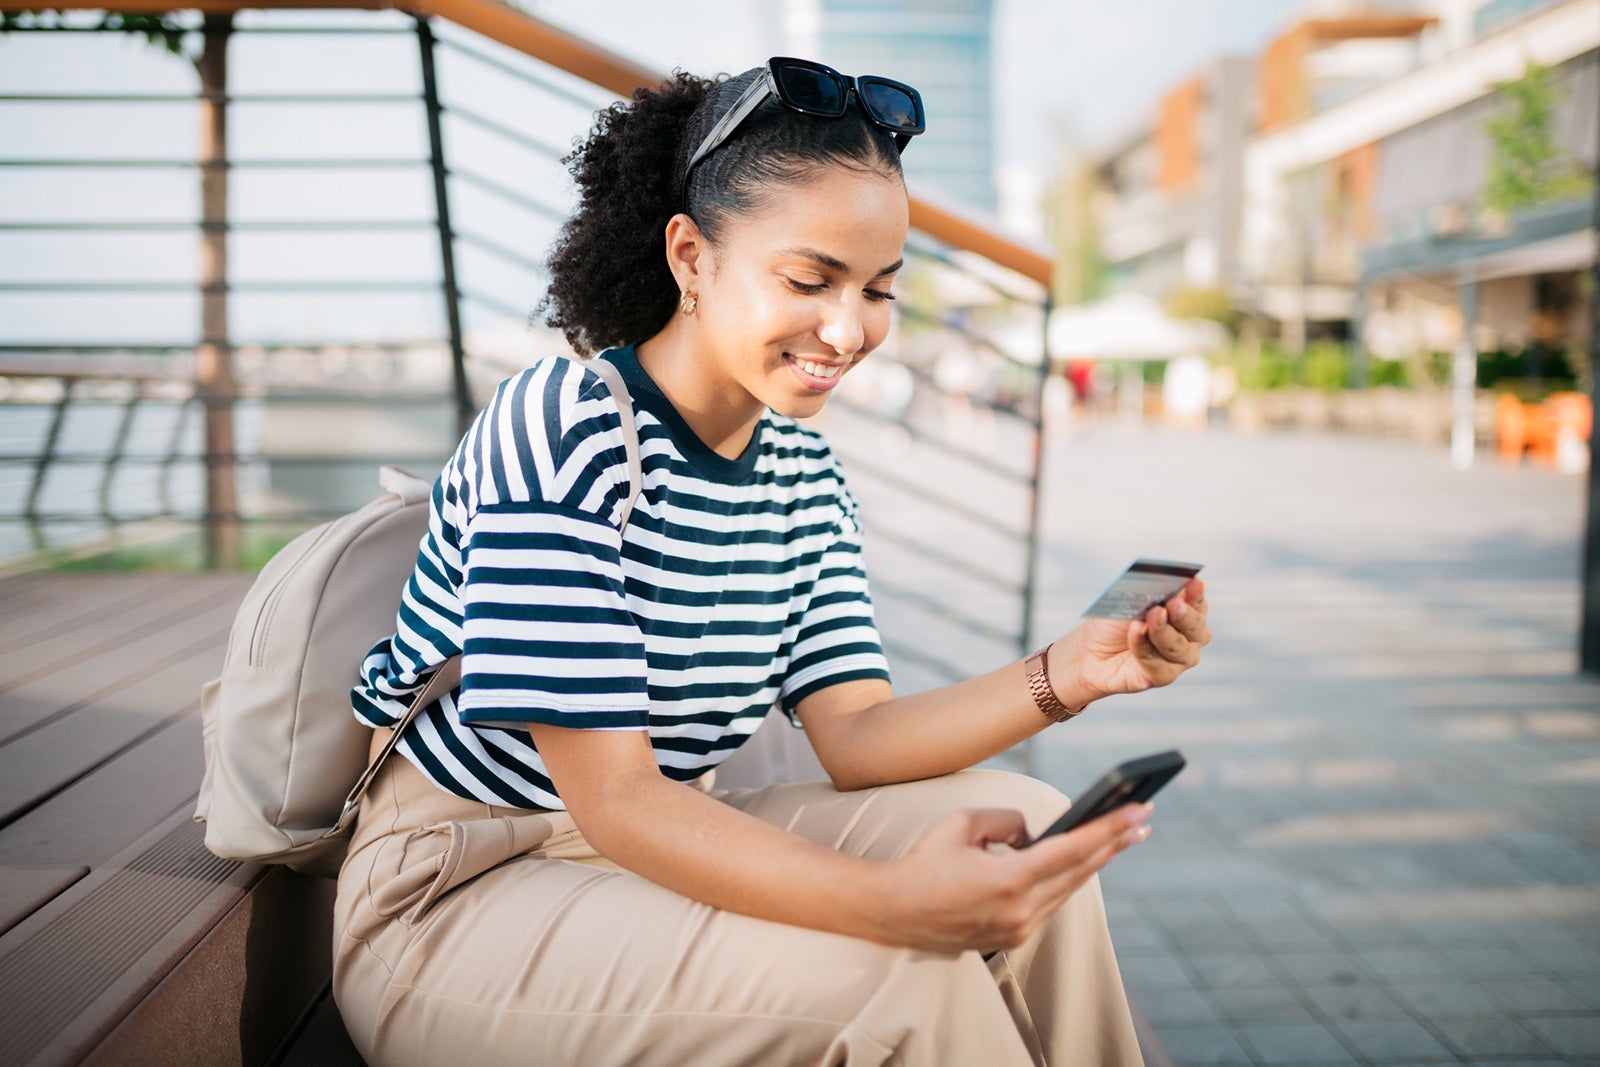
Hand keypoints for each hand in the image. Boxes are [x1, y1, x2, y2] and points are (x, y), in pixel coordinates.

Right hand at [867, 803, 1152, 953]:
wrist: (894, 911)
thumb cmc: (925, 861)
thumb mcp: (963, 823)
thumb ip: (1008, 820)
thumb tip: (1034, 833)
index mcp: (1009, 880)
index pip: (1071, 850)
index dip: (1109, 829)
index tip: (1138, 812)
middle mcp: (1020, 910)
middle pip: (1080, 872)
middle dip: (1115, 842)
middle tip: (1144, 819)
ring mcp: (1018, 928)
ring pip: (1069, 889)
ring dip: (1097, 862)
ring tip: (1124, 838)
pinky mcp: (1013, 936)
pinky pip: (1050, 902)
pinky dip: (1069, 879)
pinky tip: (1084, 862)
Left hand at [1063, 577, 1209, 702]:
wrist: (1089, 651)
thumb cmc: (1113, 623)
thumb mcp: (1128, 600)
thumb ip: (1149, 593)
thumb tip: (1164, 584)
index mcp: (1185, 613)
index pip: (1197, 603)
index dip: (1196, 593)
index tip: (1194, 583)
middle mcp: (1189, 638)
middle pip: (1196, 628)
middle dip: (1184, 615)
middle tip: (1171, 604)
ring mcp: (1178, 659)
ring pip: (1179, 648)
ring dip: (1162, 631)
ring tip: (1146, 619)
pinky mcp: (1162, 677)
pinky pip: (1158, 664)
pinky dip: (1143, 646)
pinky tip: (1135, 632)